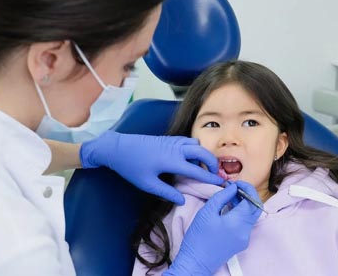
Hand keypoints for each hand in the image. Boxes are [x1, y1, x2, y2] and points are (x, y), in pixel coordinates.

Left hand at [79, 130, 221, 204]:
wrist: (117, 148)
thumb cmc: (131, 167)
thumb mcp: (147, 184)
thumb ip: (166, 192)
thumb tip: (182, 199)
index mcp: (171, 161)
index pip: (197, 170)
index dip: (210, 177)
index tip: (220, 183)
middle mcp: (175, 149)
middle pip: (202, 152)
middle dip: (211, 162)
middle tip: (213, 174)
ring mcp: (171, 141)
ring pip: (195, 144)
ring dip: (202, 154)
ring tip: (200, 167)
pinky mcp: (167, 139)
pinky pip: (187, 141)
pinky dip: (193, 148)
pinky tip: (188, 158)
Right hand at [165, 181, 261, 274]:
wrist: (196, 262)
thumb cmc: (198, 237)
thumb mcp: (206, 212)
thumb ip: (222, 197)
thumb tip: (233, 188)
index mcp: (238, 223)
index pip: (252, 200)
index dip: (246, 188)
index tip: (235, 183)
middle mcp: (245, 231)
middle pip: (256, 208)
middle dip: (248, 195)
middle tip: (235, 188)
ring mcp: (245, 238)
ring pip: (251, 216)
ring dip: (244, 204)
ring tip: (229, 197)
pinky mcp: (241, 243)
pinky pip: (245, 224)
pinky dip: (240, 213)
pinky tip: (228, 209)